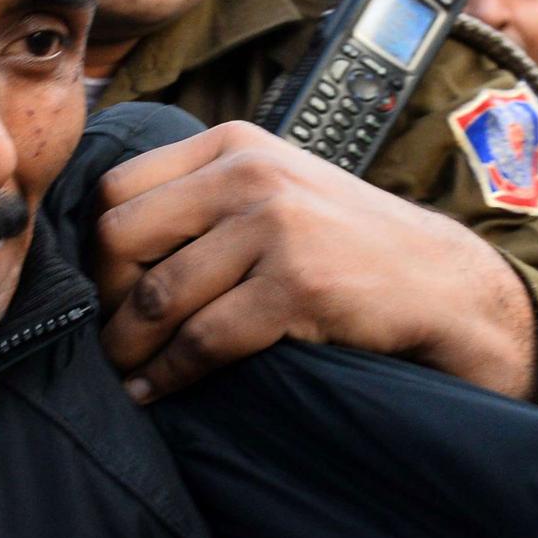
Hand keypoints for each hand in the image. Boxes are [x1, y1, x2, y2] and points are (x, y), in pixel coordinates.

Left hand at [89, 122, 537, 403]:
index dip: (99, 247)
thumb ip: (205, 197)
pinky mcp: (295, 285)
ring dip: (128, 346)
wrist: (439, 282)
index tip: (105, 288)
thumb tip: (106, 244)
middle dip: (105, 296)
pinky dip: (168, 374)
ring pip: (157, 294)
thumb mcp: (275, 189)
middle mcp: (249, 174)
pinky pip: (202, 339)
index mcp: (232, 145)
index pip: (119, 188)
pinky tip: (155, 392)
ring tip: (122, 372)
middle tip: (110, 334)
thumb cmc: (345, 243)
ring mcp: (274, 228)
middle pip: (122, 236)